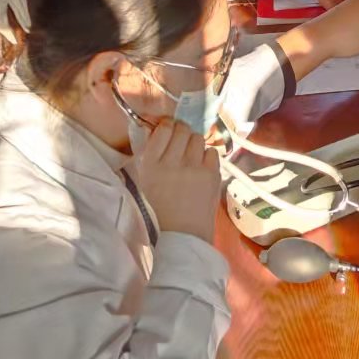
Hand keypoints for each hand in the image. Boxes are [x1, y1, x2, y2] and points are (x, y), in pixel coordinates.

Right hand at [132, 117, 220, 242]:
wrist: (183, 234)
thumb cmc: (161, 208)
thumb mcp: (146, 180)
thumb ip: (151, 154)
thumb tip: (157, 127)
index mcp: (151, 164)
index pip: (163, 129)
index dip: (167, 125)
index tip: (168, 128)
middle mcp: (172, 162)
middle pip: (182, 129)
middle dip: (181, 131)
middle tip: (181, 141)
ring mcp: (194, 167)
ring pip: (197, 138)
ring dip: (194, 144)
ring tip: (191, 157)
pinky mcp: (212, 174)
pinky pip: (212, 151)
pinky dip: (207, 156)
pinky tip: (201, 168)